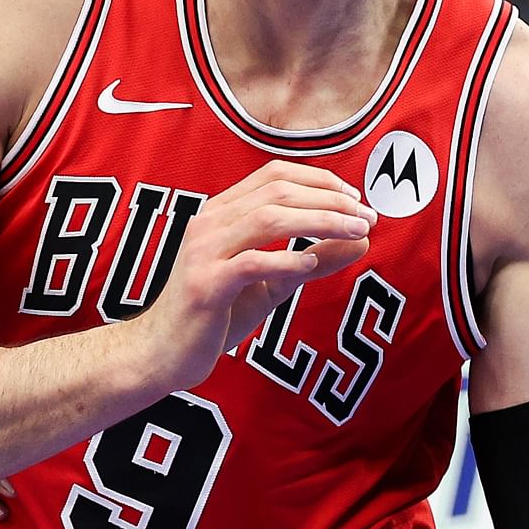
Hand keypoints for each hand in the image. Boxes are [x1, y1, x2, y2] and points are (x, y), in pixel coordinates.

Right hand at [135, 161, 372, 391]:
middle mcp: (209, 223)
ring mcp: (203, 253)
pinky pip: (251, 263)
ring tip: (354, 233)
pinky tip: (309, 268)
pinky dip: (286, 262)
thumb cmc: (213, 317)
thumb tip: (362, 240)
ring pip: (269, 218)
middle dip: (331, 200)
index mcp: (221, 213)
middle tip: (367, 217)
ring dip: (320, 222)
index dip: (321, 181)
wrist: (161, 354)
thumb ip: (312, 259)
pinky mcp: (204, 286)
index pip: (275, 174)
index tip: (356, 201)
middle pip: (278, 190)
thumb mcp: (271, 284)